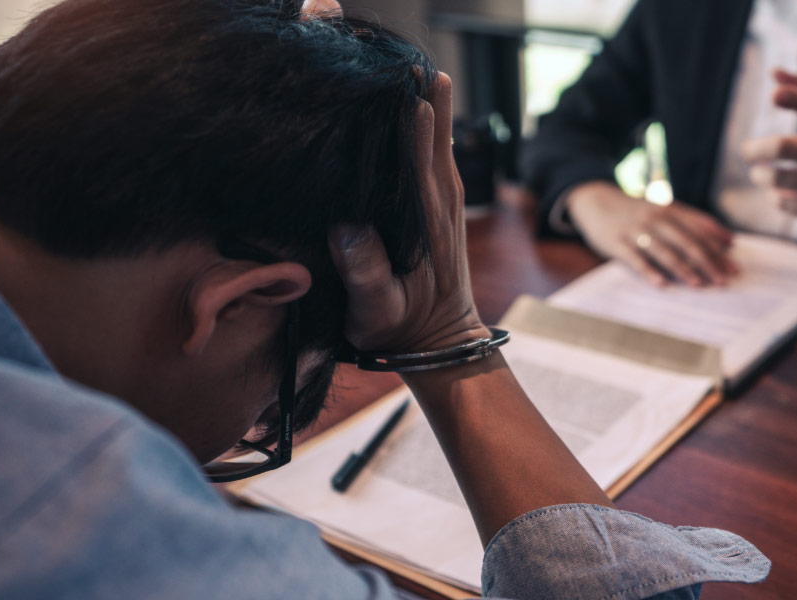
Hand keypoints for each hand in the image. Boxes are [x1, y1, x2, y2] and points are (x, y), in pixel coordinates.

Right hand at [329, 72, 488, 352]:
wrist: (440, 343)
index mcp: (426, 219)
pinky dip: (429, 122)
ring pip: (441, 137)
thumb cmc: (402, 329)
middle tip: (402, 59)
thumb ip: (364, 272)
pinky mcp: (445, 201)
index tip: (400, 86)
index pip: (420, 158)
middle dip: (422, 95)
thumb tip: (347, 227)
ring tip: (411, 65)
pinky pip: (438, 151)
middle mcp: (443, 200)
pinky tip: (414, 101)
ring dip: (429, 101)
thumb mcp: (376, 311)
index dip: (412, 120)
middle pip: (436, 135)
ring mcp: (448, 198)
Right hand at [566, 181, 738, 285]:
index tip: (734, 266)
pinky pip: (635, 258)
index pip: (700, 230)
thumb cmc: (636, 210)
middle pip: (687, 242)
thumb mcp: (665, 209)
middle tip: (724, 280)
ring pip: (664, 251)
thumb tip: (729, 240)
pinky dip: (649, 271)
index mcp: (670, 210)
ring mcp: (636, 230)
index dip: (719, 249)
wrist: (594, 199)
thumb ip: (694, 222)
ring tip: (699, 284)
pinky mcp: (617, 242)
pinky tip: (661, 283)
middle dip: (708, 262)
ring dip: (684, 268)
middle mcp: (656, 218)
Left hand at [743, 70, 796, 255]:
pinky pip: (784, 203)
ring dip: (760, 175)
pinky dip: (775, 196)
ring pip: (777, 178)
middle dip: (755, 149)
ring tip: (759, 173)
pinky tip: (780, 192)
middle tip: (746, 151)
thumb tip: (774, 71)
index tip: (774, 95)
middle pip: (785, 147)